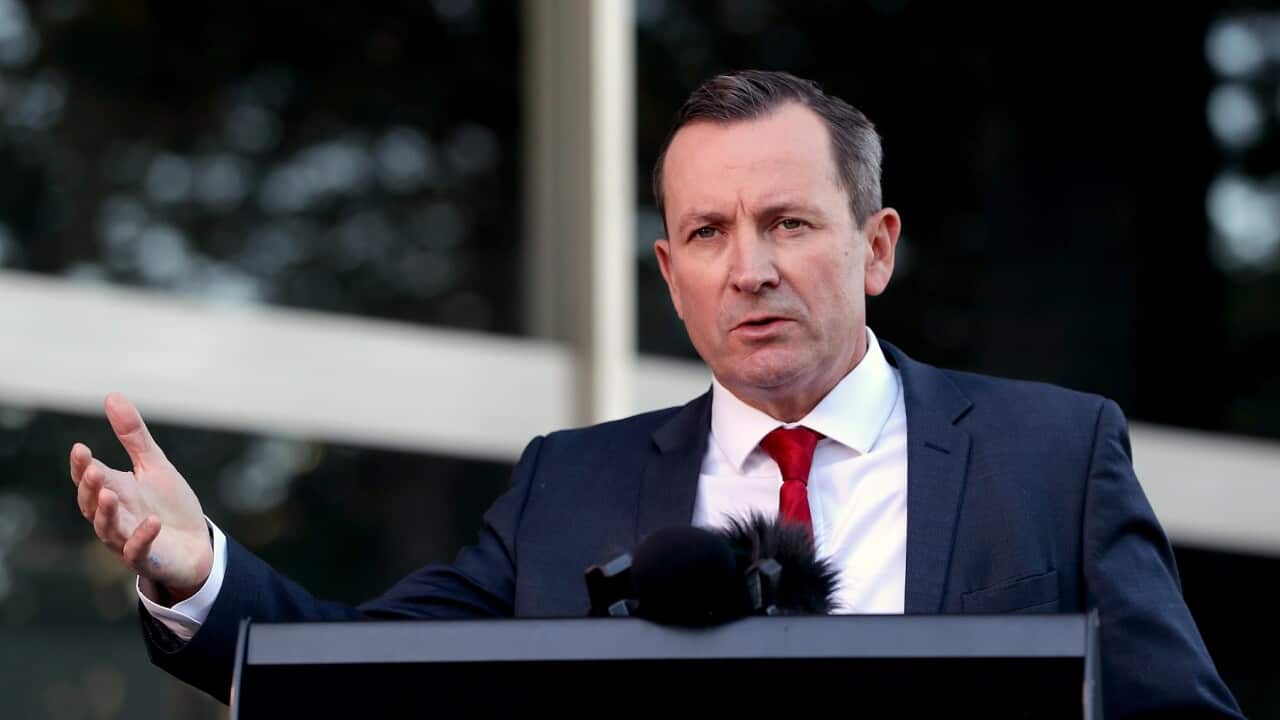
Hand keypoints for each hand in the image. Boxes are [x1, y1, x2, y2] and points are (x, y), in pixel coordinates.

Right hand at [70, 393, 212, 603]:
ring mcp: (128, 539)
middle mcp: (116, 517)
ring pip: (108, 529)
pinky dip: (142, 537)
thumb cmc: (169, 505)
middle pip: (92, 505)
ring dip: (106, 513)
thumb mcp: (155, 466)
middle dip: (90, 488)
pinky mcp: (148, 558)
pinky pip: (139, 550)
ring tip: (110, 493)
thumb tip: (112, 396)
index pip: (90, 479)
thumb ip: (133, 436)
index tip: (80, 448)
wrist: (196, 544)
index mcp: (115, 492)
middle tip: (92, 469)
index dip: (82, 466)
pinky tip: (152, 522)